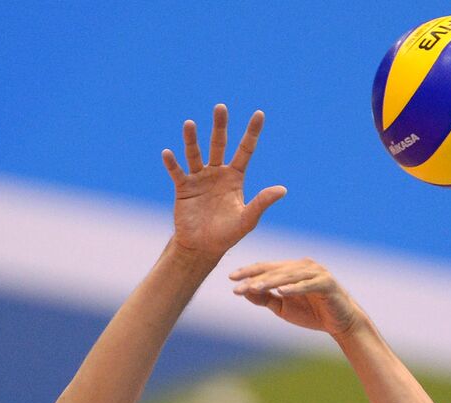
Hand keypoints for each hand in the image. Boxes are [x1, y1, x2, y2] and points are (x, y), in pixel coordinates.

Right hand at [162, 104, 286, 260]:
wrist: (202, 247)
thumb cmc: (227, 234)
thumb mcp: (247, 219)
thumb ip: (262, 202)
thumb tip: (283, 189)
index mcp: (235, 177)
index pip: (245, 150)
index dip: (252, 133)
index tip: (259, 114)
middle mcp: (217, 173)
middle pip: (218, 144)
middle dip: (220, 126)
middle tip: (221, 107)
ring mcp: (199, 178)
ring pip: (195, 154)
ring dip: (192, 139)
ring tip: (190, 124)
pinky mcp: (183, 187)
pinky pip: (177, 172)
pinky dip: (172, 163)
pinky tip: (168, 153)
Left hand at [229, 258, 367, 339]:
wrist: (341, 324)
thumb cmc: (312, 314)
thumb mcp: (283, 308)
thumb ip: (266, 299)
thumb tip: (245, 291)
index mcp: (292, 269)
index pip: (267, 268)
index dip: (248, 272)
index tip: (230, 278)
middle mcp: (304, 266)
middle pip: (274, 270)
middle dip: (254, 278)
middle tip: (237, 286)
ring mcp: (316, 272)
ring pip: (288, 276)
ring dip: (270, 282)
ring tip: (253, 288)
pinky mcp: (327, 283)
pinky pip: (307, 285)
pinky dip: (294, 287)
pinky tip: (281, 291)